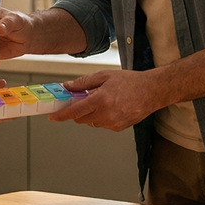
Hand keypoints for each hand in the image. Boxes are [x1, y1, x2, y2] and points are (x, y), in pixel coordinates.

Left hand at [49, 69, 165, 131]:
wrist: (151, 91)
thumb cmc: (131, 82)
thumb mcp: (104, 76)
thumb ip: (83, 82)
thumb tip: (68, 86)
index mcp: (101, 100)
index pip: (75, 111)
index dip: (61, 115)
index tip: (53, 116)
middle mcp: (106, 114)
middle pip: (81, 119)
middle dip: (77, 111)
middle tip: (81, 100)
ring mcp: (113, 123)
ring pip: (91, 122)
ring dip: (90, 113)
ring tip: (103, 100)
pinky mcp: (119, 128)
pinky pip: (102, 124)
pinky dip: (102, 117)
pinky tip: (111, 106)